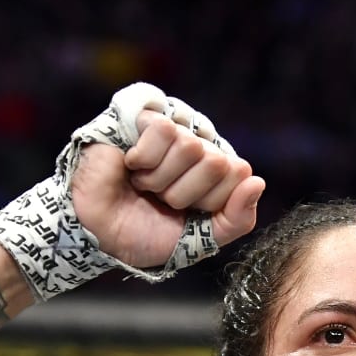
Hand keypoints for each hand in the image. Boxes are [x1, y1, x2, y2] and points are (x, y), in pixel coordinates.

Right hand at [0, 84, 263, 300]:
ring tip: (142, 183)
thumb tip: (257, 181)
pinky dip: (145, 158)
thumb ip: (237, 220)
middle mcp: (200, 144)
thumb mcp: (200, 240)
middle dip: (183, 193)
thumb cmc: (145, 233)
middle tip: (159, 198)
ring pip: (191, 145)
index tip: (184, 212)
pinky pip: (163, 128)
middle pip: (216, 161)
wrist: (98, 234)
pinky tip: (131, 164)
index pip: (238, 175)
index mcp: (217, 172)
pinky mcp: (144, 115)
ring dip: (160, 178)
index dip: (208, 202)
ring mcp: (173, 128)